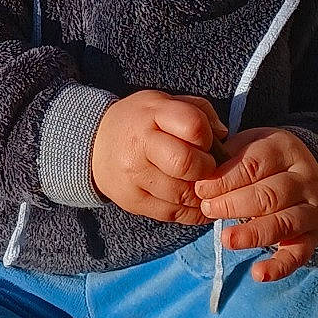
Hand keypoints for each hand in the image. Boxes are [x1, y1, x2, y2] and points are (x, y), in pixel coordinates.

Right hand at [91, 91, 225, 224]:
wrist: (94, 144)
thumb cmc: (141, 121)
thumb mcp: (164, 103)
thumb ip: (198, 111)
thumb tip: (223, 135)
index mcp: (152, 114)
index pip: (193, 126)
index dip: (207, 137)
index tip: (205, 142)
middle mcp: (140, 145)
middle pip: (186, 164)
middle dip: (206, 168)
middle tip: (206, 168)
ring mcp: (134, 177)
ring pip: (182, 194)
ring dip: (201, 194)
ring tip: (203, 186)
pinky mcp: (133, 202)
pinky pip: (172, 214)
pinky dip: (192, 212)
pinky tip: (196, 203)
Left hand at [193, 127, 317, 280]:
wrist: (303, 174)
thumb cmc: (263, 160)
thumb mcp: (248, 146)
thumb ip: (225, 157)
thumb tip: (198, 175)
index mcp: (285, 150)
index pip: (254, 164)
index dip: (225, 179)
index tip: (201, 190)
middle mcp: (303, 180)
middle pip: (269, 195)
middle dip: (234, 204)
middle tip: (208, 209)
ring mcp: (311, 210)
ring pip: (283, 223)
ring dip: (252, 234)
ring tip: (226, 239)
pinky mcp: (311, 237)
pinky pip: (298, 254)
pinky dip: (279, 267)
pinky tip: (257, 273)